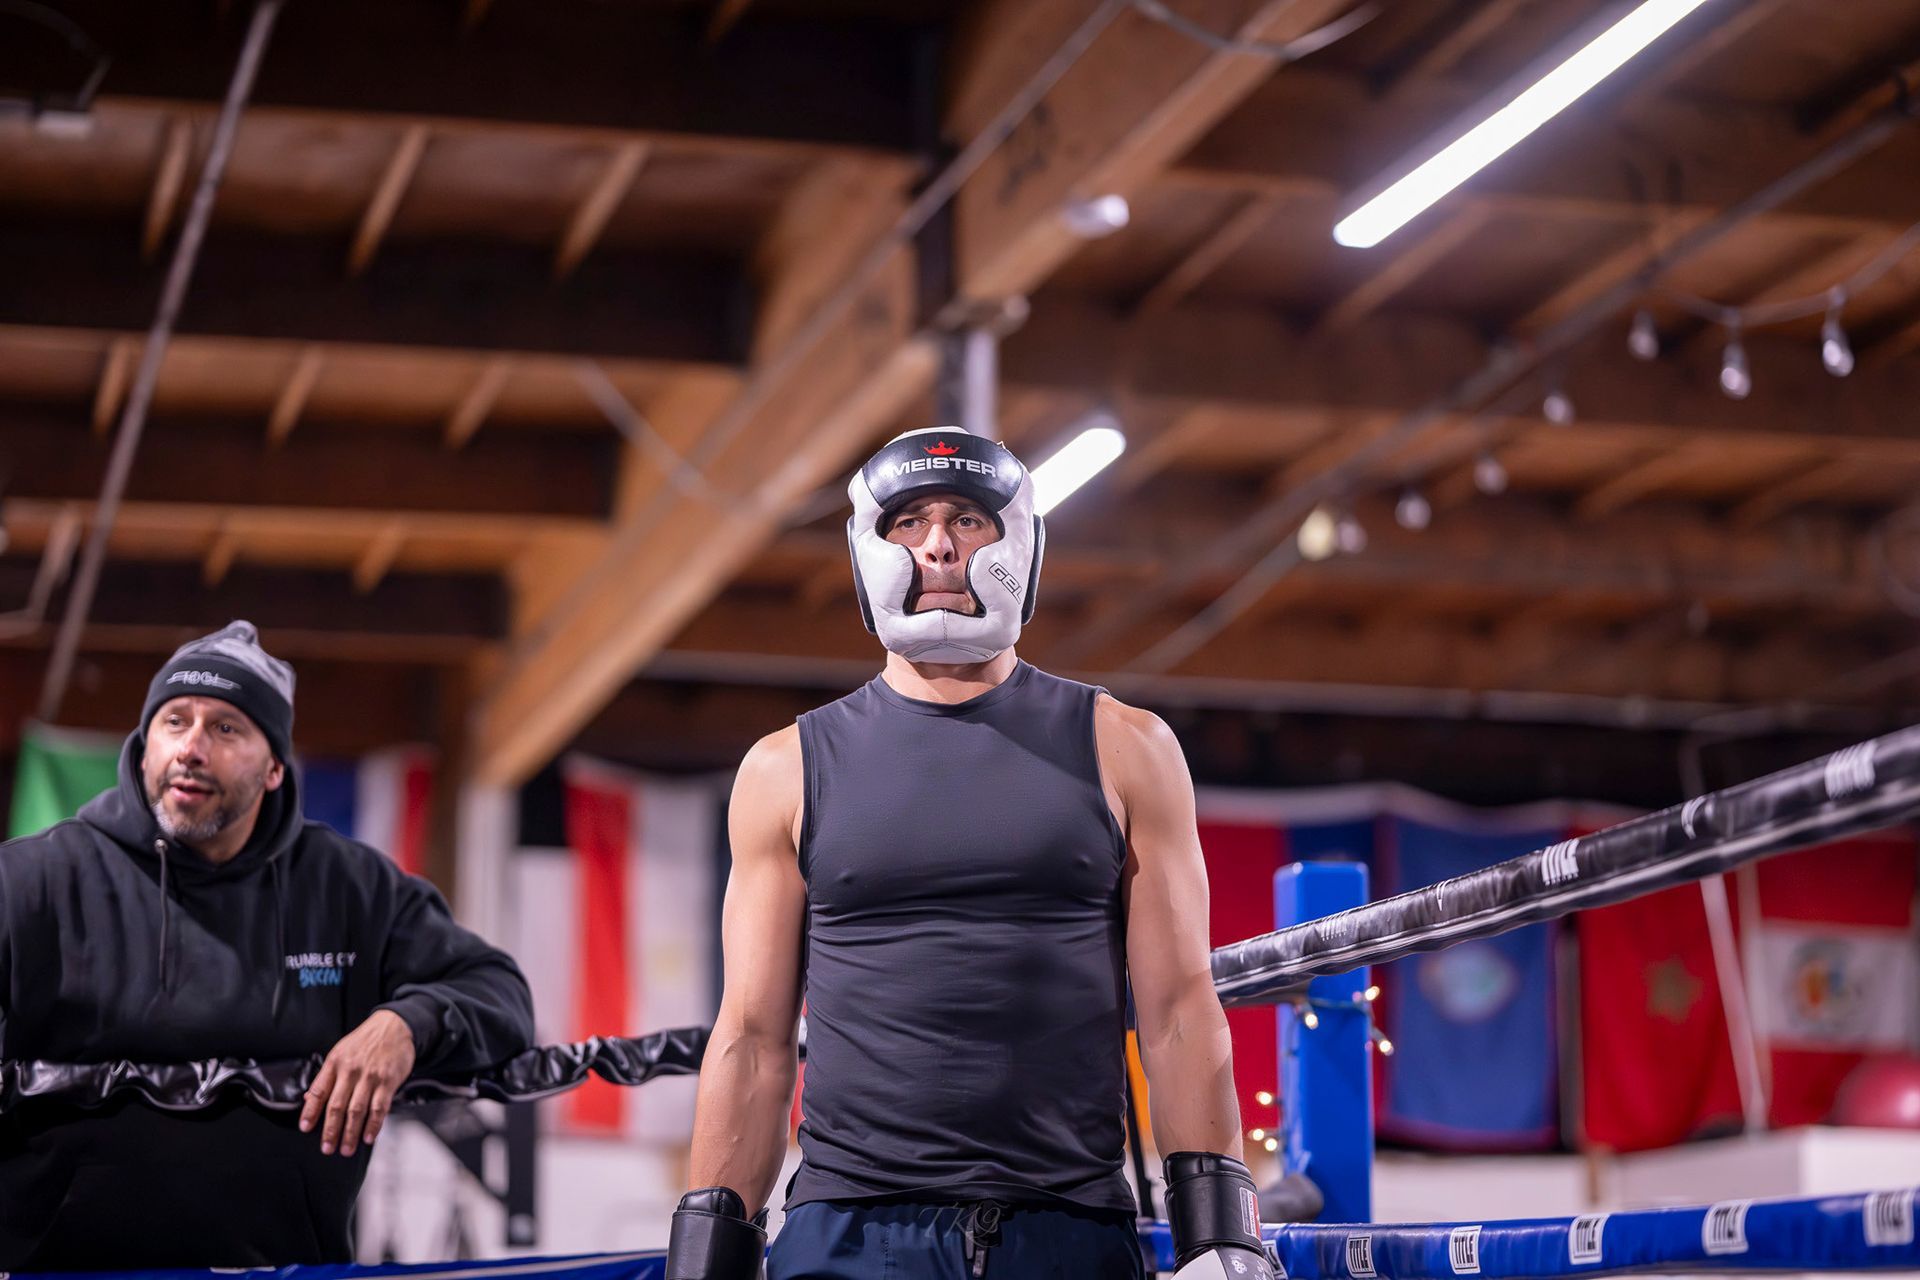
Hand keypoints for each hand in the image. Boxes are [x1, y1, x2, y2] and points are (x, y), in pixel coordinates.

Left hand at [299, 1008, 415, 1155]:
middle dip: (330, 1130)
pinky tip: (368, 1136)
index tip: (306, 1128)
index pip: (319, 1091)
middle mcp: (351, 1071)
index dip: (310, 1111)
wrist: (394, 1025)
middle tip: (327, 1148)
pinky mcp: (388, 1081)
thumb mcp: (340, 1052)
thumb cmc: (366, 1041)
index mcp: (335, 1063)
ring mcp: (370, 1077)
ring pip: (357, 1110)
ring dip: (350, 1133)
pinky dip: (373, 1125)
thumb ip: (327, 1076)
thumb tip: (309, 1098)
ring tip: (346, 1149)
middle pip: (337, 1106)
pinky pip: (379, 1107)